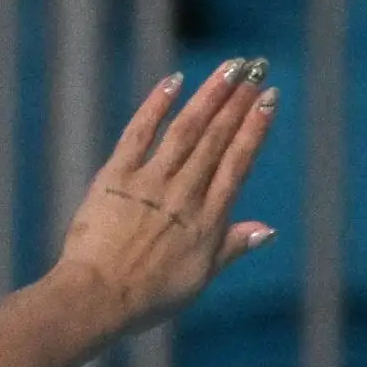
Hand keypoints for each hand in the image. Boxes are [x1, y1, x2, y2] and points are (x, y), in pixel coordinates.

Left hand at [54, 58, 277, 331]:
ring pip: (186, 129)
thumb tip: (267, 230)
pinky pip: (138, 134)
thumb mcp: (199, 278)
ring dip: (210, 95)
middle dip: (238, 101)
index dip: (255, 128)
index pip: (238, 162)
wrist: (97, 299)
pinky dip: (156, 105)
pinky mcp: (115, 178)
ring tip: (230, 67)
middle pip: (216, 138)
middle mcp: (184, 193)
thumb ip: (232, 247)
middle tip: (255, 69)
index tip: (269, 98)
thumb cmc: (147, 297)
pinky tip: (173, 82)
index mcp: (208, 218)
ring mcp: (150, 183)